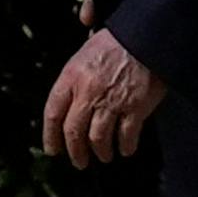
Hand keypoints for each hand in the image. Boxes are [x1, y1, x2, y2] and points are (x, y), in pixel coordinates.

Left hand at [42, 27, 167, 168]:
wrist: (147, 35)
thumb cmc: (115, 41)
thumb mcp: (84, 52)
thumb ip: (73, 78)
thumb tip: (68, 104)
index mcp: (71, 76)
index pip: (53, 113)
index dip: (51, 136)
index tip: (52, 150)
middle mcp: (88, 92)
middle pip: (74, 131)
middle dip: (75, 152)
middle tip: (79, 162)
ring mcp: (112, 101)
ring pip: (98, 138)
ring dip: (100, 152)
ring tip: (103, 156)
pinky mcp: (135, 107)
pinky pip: (126, 136)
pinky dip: (126, 146)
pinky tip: (126, 149)